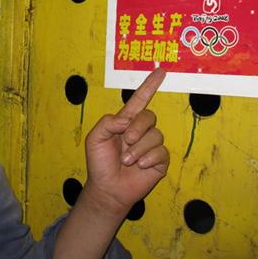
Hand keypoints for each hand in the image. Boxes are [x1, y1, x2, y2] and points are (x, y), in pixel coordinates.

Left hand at [83, 68, 168, 213]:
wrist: (107, 188)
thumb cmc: (100, 162)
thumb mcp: (95, 138)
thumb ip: (108, 122)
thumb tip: (128, 121)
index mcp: (126, 121)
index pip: (140, 99)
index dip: (150, 85)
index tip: (161, 71)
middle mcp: (140, 130)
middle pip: (149, 116)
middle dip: (137, 128)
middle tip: (126, 141)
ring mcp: (151, 145)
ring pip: (155, 135)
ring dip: (138, 148)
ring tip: (127, 160)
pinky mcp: (160, 160)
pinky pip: (162, 151)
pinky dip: (149, 158)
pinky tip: (140, 166)